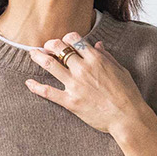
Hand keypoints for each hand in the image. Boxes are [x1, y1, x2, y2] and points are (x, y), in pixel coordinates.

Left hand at [24, 34, 147, 138]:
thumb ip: (107, 56)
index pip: (74, 39)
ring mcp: (75, 85)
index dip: (66, 38)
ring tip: (32, 53)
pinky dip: (36, 87)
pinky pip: (48, 92)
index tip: (64, 42)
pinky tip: (28, 83)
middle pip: (59, 48)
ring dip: (38, 57)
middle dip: (50, 44)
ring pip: (50, 64)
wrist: (128, 117)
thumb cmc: (128, 94)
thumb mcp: (120, 70)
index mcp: (96, 59)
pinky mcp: (70, 102)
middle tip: (46, 46)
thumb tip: (98, 45)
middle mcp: (83, 68)